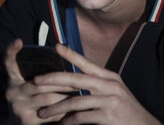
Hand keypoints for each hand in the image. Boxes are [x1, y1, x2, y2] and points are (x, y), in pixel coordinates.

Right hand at [4, 39, 71, 123]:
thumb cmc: (32, 100)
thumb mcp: (30, 85)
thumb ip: (40, 74)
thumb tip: (62, 50)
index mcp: (13, 79)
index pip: (8, 62)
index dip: (11, 50)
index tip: (19, 41)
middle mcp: (12, 92)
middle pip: (38, 83)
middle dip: (61, 82)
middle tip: (79, 80)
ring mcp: (18, 107)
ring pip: (47, 99)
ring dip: (65, 97)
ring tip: (80, 94)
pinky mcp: (26, 122)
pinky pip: (50, 116)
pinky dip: (63, 113)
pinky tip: (74, 111)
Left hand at [34, 44, 161, 124]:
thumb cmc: (127, 112)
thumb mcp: (116, 92)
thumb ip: (99, 85)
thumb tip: (76, 81)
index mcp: (110, 77)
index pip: (87, 63)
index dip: (71, 54)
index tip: (56, 46)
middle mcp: (110, 85)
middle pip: (75, 79)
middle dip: (53, 79)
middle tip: (36, 81)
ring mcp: (110, 101)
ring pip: (75, 101)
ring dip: (56, 108)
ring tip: (42, 113)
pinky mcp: (108, 116)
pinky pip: (82, 118)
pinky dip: (68, 122)